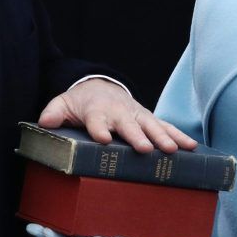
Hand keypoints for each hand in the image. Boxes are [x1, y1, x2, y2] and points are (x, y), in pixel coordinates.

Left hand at [38, 78, 196, 152]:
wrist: (101, 87)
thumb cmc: (80, 103)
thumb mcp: (62, 104)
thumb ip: (54, 113)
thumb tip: (45, 122)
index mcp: (97, 111)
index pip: (97, 121)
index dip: (99, 129)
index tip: (103, 139)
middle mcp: (119, 113)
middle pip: (128, 125)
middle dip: (137, 136)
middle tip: (144, 148)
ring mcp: (136, 115)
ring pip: (151, 126)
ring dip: (162, 137)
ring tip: (173, 150)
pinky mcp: (149, 119)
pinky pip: (166, 127)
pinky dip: (178, 135)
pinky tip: (191, 146)